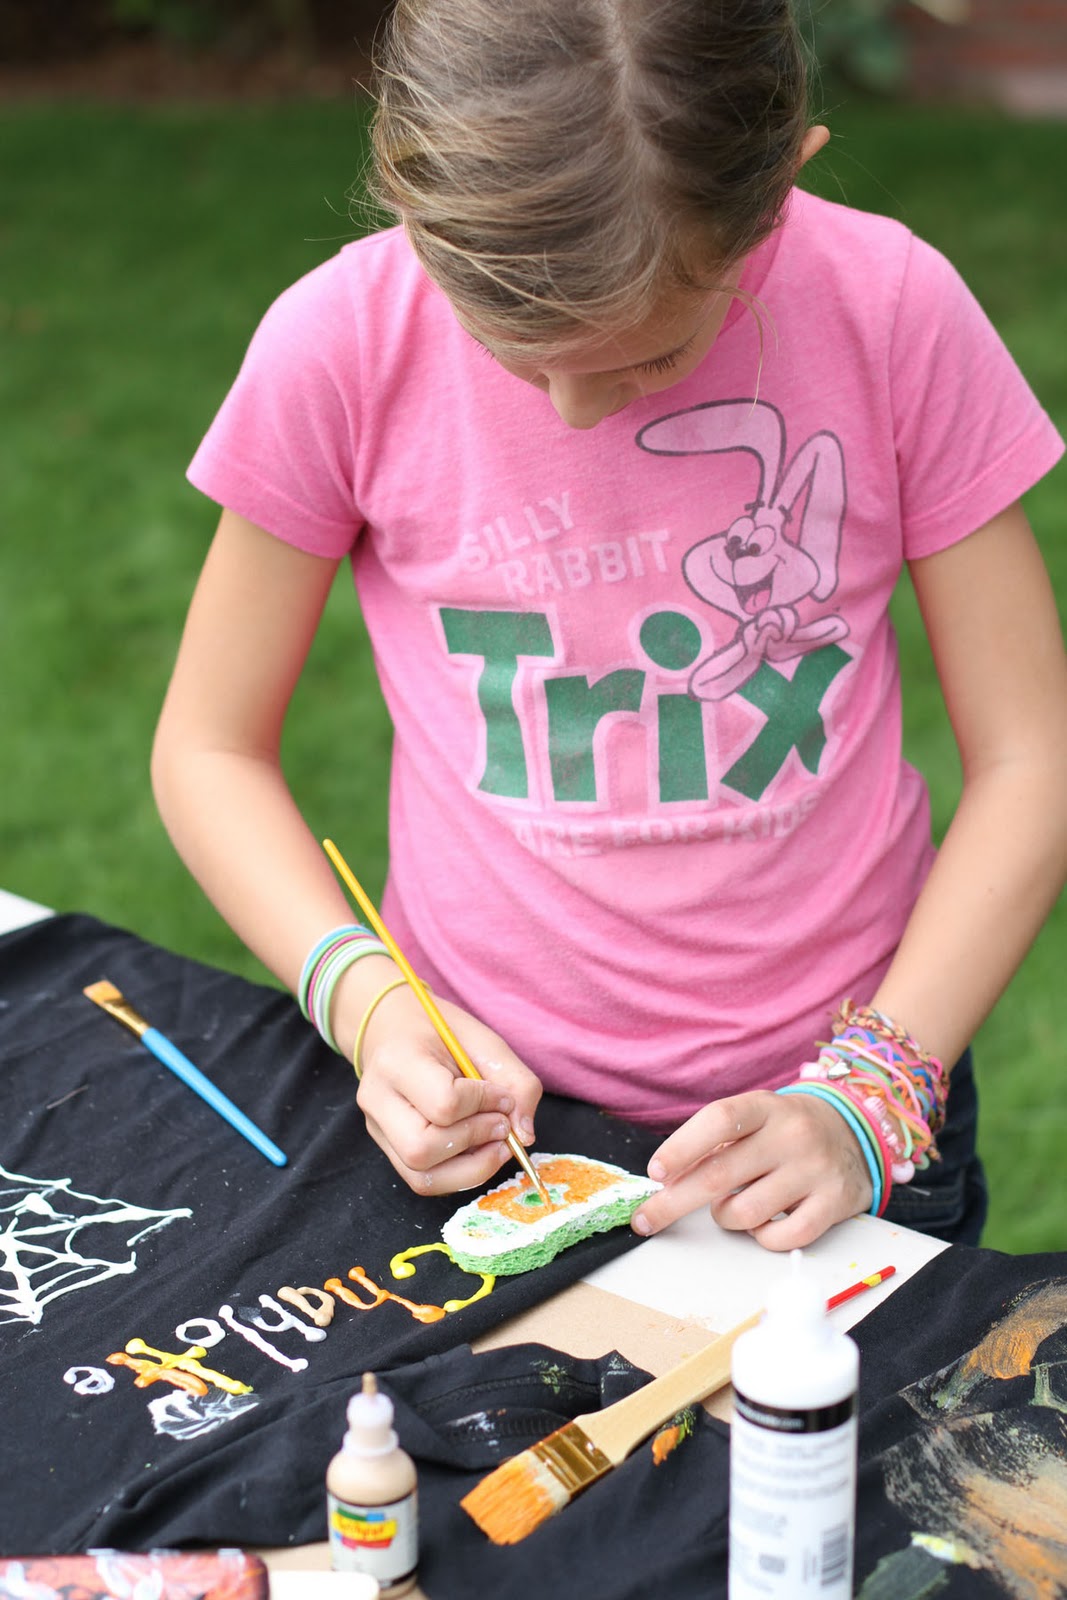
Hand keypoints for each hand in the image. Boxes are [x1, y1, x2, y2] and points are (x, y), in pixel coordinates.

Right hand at [353, 983, 542, 1196]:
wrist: (392, 1031)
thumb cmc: (439, 1032)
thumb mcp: (484, 1041)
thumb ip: (516, 1081)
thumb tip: (524, 1136)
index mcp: (396, 1061)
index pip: (443, 1103)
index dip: (484, 1104)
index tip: (502, 1096)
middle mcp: (377, 1100)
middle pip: (422, 1149)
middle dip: (475, 1141)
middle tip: (502, 1124)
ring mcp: (378, 1129)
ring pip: (422, 1177)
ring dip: (472, 1168)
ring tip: (496, 1144)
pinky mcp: (387, 1149)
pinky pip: (424, 1181)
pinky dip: (460, 1175)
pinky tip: (478, 1152)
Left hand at [630, 1089, 872, 1250]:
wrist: (854, 1133)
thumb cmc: (784, 1131)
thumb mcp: (754, 1120)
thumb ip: (715, 1146)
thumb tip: (667, 1185)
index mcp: (765, 1106)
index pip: (718, 1120)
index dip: (681, 1147)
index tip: (655, 1173)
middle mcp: (792, 1134)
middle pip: (720, 1174)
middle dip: (673, 1203)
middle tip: (646, 1220)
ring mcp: (815, 1169)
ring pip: (745, 1212)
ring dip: (724, 1218)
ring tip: (731, 1207)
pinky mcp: (835, 1203)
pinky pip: (781, 1238)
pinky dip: (761, 1238)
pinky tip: (762, 1224)